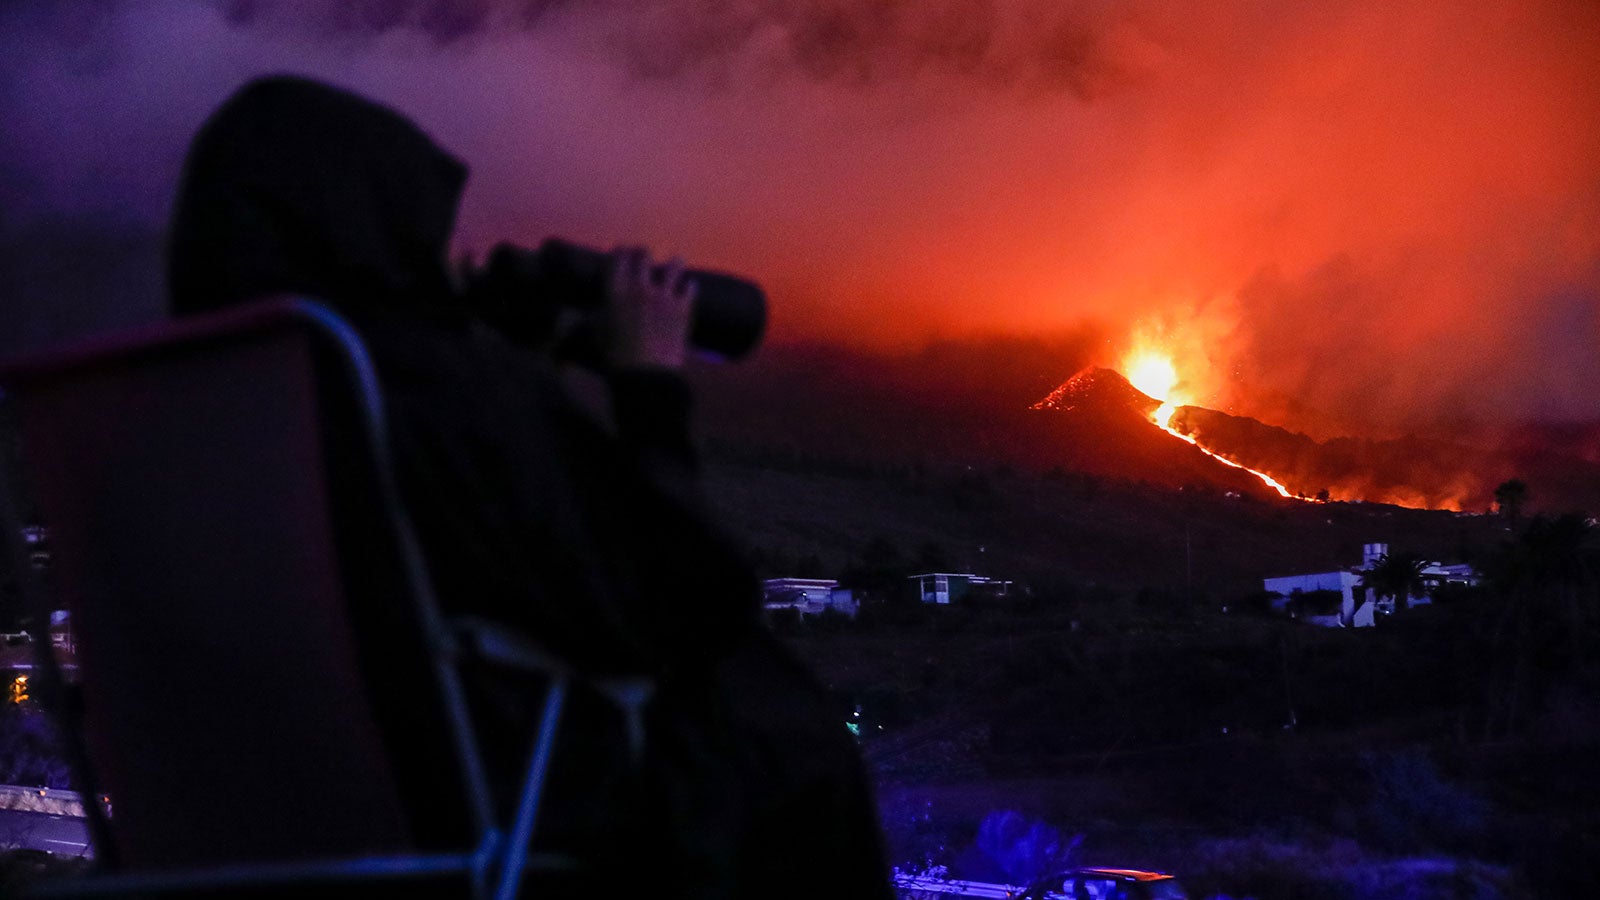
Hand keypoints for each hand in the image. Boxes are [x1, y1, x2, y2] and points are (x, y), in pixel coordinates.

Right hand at [604, 245, 695, 370]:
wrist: (647, 374)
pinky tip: (689, 285)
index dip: (620, 251)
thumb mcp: (598, 335)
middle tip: (644, 254)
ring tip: (676, 261)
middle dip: (643, 253)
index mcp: (615, 291)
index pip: (617, 259)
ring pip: (673, 266)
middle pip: (643, 256)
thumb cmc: (616, 358)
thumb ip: (594, 318)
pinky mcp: (683, 308)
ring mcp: (664, 296)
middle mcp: (640, 287)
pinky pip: (690, 287)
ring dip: (673, 262)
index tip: (622, 249)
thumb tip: (584, 314)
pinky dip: (689, 285)